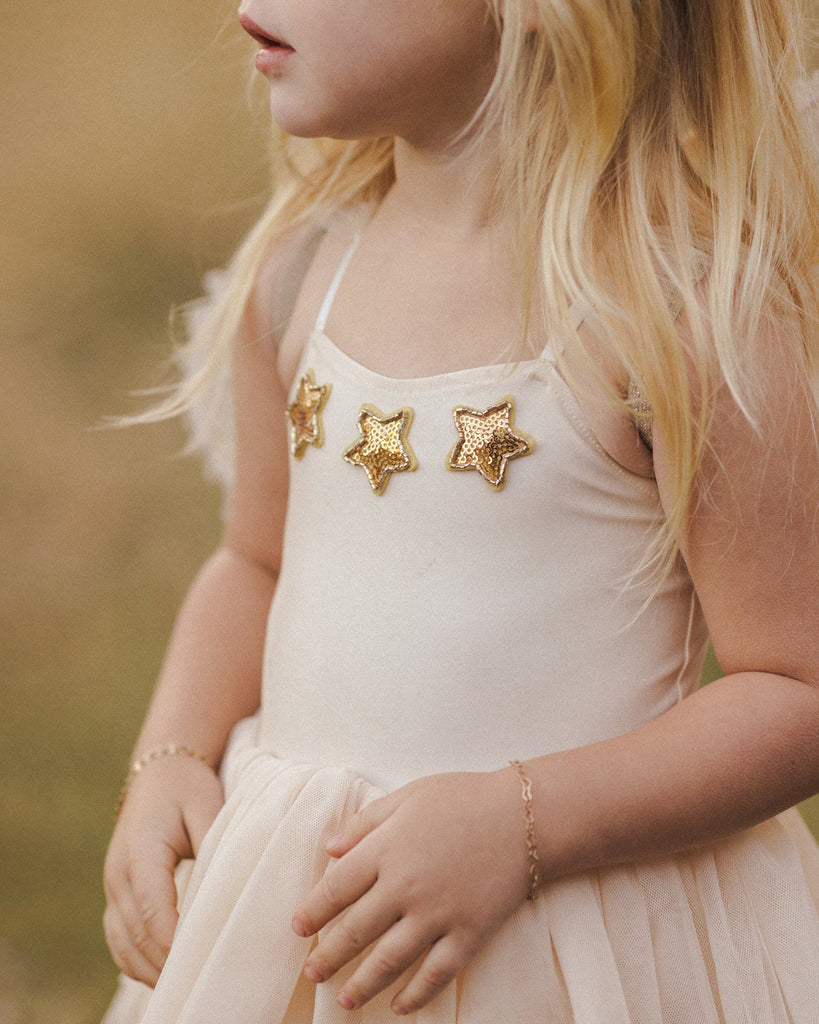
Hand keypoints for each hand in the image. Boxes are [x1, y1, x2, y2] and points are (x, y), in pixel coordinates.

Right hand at [103, 755, 223, 985]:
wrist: (158, 770)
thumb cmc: (188, 787)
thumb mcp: (207, 805)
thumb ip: (214, 843)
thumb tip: (223, 885)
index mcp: (142, 850)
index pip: (152, 906)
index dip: (173, 938)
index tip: (199, 959)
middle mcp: (119, 872)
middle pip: (136, 932)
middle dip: (165, 962)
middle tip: (200, 985)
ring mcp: (112, 885)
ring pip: (122, 941)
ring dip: (149, 968)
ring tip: (183, 988)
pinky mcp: (116, 892)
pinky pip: (118, 937)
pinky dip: (135, 961)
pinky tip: (162, 974)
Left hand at [291, 769, 529, 1015]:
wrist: (526, 816)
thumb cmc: (465, 798)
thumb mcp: (410, 795)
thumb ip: (367, 822)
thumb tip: (330, 849)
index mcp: (387, 849)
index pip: (336, 888)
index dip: (313, 911)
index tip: (298, 928)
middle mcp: (406, 886)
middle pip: (355, 930)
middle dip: (328, 956)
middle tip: (311, 973)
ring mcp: (438, 914)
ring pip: (389, 960)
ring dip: (362, 984)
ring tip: (343, 1000)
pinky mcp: (469, 933)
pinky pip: (436, 973)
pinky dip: (416, 994)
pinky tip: (400, 1005)